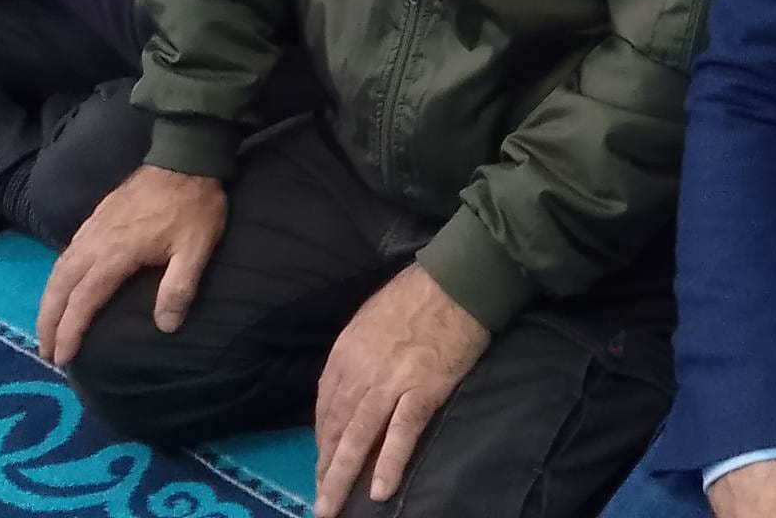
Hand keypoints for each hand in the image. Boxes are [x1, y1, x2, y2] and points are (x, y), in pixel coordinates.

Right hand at [37, 164, 226, 365]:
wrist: (185, 156)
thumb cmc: (194, 205)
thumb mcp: (197, 248)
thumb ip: (179, 287)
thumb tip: (165, 327)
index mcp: (116, 253)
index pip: (84, 300)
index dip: (70, 331)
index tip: (62, 357)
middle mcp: (95, 241)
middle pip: (60, 286)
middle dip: (49, 321)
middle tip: (45, 351)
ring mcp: (93, 227)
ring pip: (58, 268)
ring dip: (48, 300)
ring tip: (47, 326)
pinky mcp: (96, 216)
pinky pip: (66, 252)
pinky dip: (57, 276)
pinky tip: (62, 286)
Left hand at [313, 264, 489, 516]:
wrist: (456, 280)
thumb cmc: (416, 294)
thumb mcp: (370, 319)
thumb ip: (357, 355)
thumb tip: (350, 388)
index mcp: (346, 352)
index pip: (326, 404)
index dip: (323, 438)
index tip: (322, 462)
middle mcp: (360, 370)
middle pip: (336, 427)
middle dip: (325, 468)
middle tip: (319, 502)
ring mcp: (391, 382)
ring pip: (359, 437)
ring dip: (342, 476)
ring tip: (332, 508)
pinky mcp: (423, 390)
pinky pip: (402, 433)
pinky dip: (389, 463)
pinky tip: (379, 491)